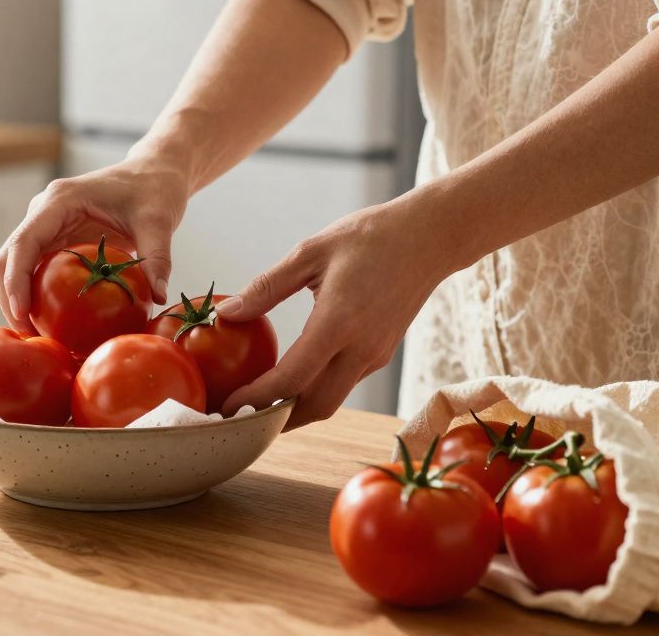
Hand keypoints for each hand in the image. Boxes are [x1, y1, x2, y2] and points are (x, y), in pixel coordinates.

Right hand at [0, 152, 190, 333]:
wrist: (152, 173)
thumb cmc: (153, 189)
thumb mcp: (159, 221)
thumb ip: (158, 258)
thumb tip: (160, 297)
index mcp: (59, 201)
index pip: (24, 242)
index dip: (16, 279)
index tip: (22, 313)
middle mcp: (43, 213)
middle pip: (8, 259)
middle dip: (10, 298)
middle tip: (29, 337)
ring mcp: (46, 227)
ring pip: (15, 268)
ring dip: (19, 301)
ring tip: (38, 338)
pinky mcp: (55, 241)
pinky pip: (35, 272)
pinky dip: (36, 297)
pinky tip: (50, 325)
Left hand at [216, 200, 456, 429]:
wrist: (430, 238)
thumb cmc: (370, 236)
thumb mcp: (310, 252)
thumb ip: (267, 287)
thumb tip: (228, 312)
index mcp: (339, 322)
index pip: (292, 378)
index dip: (257, 398)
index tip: (228, 406)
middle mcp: (361, 348)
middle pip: (315, 407)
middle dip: (277, 422)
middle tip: (241, 420)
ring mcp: (376, 354)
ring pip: (332, 399)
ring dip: (297, 410)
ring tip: (260, 405)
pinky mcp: (383, 353)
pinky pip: (345, 383)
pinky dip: (317, 390)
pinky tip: (294, 379)